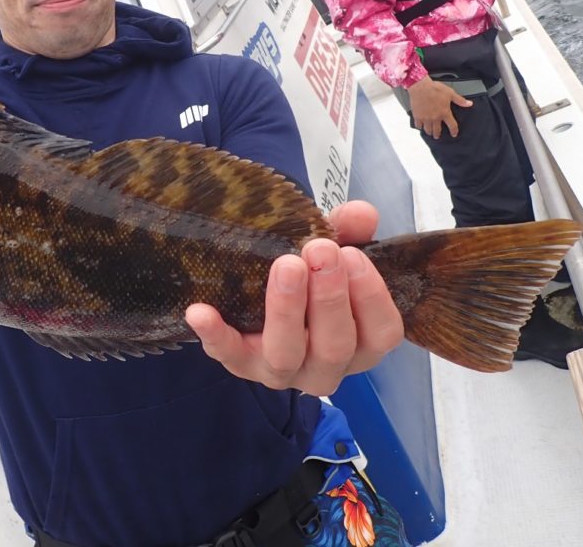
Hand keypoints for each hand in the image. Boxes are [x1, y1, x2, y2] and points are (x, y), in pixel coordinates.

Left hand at [186, 201, 403, 395]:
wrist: (258, 296)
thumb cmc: (310, 280)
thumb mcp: (331, 253)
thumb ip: (349, 232)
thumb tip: (363, 212)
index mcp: (360, 342)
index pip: (381, 334)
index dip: (371, 297)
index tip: (353, 255)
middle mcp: (325, 367)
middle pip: (335, 345)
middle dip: (329, 296)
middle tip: (319, 250)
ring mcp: (281, 370)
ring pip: (287, 355)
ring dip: (286, 309)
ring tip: (285, 265)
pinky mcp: (240, 363)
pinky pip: (228, 354)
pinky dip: (215, 334)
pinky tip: (200, 310)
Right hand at [406, 75, 470, 138]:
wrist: (421, 87)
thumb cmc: (434, 89)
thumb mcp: (450, 93)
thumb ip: (460, 100)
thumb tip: (469, 104)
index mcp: (444, 113)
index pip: (452, 126)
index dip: (454, 131)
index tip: (454, 134)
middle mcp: (435, 118)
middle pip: (437, 131)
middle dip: (438, 134)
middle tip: (437, 136)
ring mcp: (426, 118)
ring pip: (428, 130)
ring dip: (429, 132)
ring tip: (430, 133)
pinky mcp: (417, 116)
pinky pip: (418, 125)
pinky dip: (419, 127)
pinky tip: (420, 126)